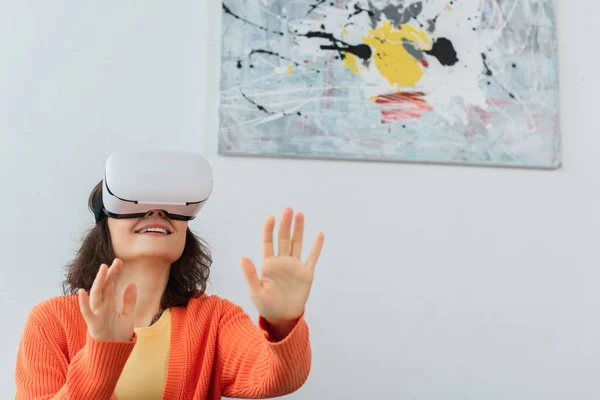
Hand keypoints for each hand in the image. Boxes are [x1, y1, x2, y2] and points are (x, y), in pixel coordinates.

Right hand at [77, 258, 136, 341]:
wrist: (113, 353)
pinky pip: (87, 312)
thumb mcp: (128, 315)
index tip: (119, 261)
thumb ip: (129, 301)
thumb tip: (131, 283)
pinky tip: (81, 291)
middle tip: (116, 261)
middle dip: (109, 274)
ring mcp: (97, 314)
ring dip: (99, 282)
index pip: (110, 284)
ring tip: (103, 269)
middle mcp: (102, 306)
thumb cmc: (118, 335)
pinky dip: (83, 303)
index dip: (114, 273)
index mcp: (109, 303)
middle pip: (104, 286)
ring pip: (96, 295)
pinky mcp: (93, 323)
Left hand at [240, 208, 324, 325]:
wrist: (283, 317)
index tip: (270, 218)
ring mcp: (295, 266)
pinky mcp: (306, 273)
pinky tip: (319, 234)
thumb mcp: (255, 291)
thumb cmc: (266, 305)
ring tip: (300, 214)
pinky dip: (316, 246)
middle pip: (284, 239)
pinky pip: (312, 257)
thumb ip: (250, 274)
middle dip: (285, 224)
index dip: (269, 230)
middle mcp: (282, 261)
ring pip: (297, 244)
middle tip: (287, 209)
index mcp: (268, 264)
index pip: (268, 242)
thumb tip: (242, 257)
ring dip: (299, 230)